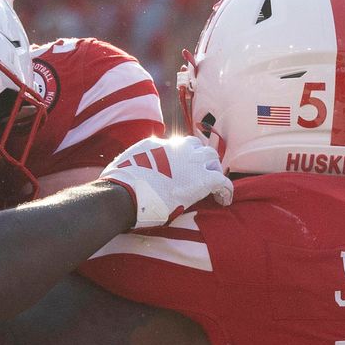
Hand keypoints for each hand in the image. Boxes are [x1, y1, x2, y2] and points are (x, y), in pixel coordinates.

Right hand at [98, 133, 230, 229]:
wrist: (125, 195)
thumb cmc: (119, 185)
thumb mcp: (124, 164)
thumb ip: (133, 162)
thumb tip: (125, 166)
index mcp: (158, 144)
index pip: (177, 144)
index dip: (182, 156)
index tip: (181, 168)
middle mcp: (177, 148)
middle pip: (197, 147)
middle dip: (200, 160)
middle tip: (200, 174)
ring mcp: (191, 162)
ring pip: (212, 160)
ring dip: (212, 170)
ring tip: (212, 186)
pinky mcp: (203, 180)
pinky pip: (223, 182)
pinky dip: (225, 191)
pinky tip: (223, 200)